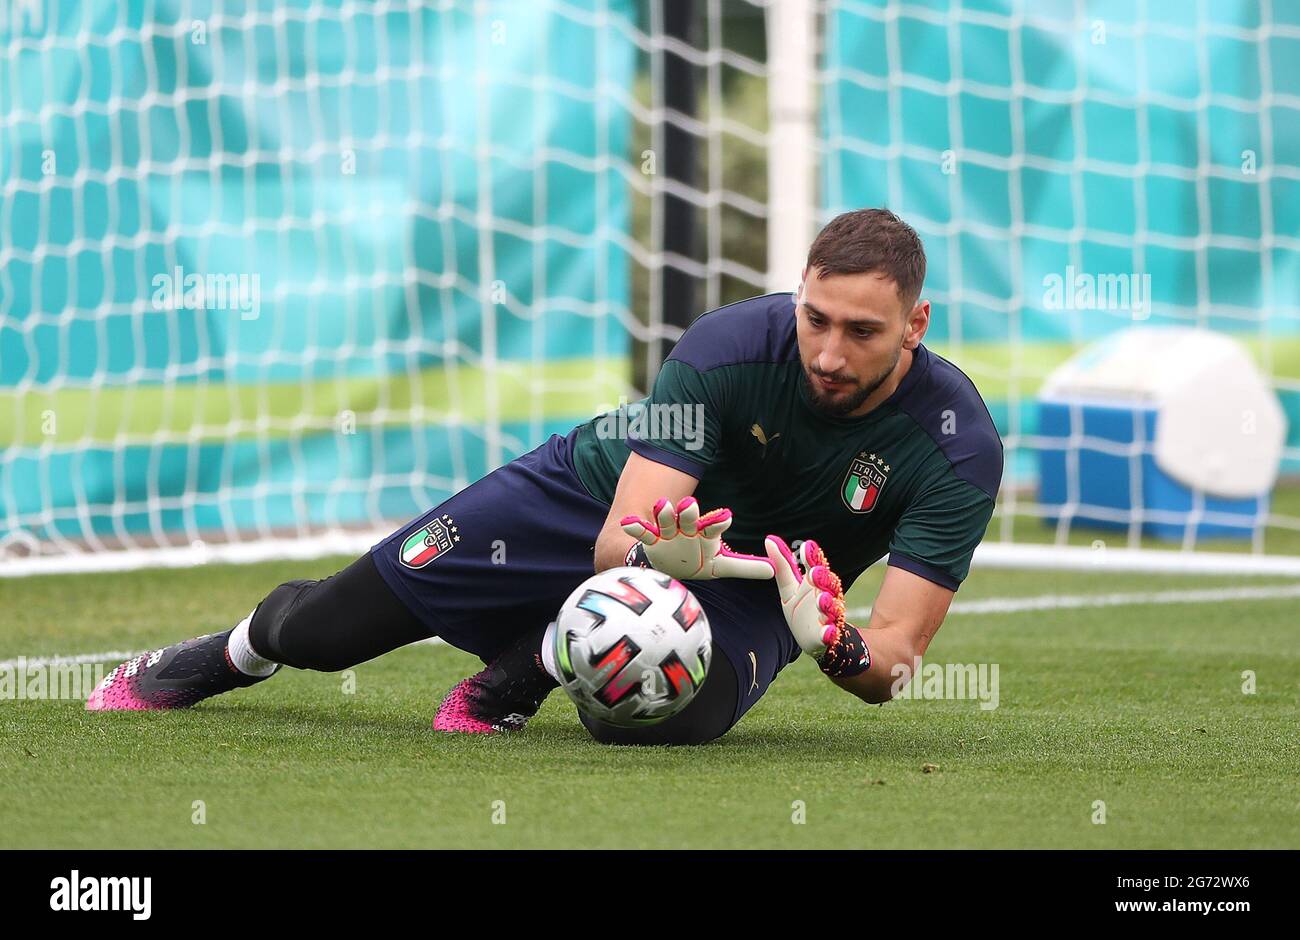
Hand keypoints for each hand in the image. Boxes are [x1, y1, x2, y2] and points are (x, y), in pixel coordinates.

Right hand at [620, 497, 773, 580]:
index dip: (719, 521)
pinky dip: (636, 528)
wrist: (668, 565)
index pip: (714, 525)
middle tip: (691, 506)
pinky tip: (628, 524)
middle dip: (690, 512)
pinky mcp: (652, 541)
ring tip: (663, 505)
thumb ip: (745, 567)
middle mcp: (688, 529)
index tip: (725, 517)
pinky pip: (643, 532)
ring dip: (664, 512)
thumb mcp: (720, 565)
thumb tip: (775, 570)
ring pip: (666, 520)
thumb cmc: (697, 561)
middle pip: (690, 517)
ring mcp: (668, 533)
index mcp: (706, 533)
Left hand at [764, 534, 847, 655]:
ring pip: (831, 608)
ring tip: (821, 599)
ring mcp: (828, 616)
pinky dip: (829, 632)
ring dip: (827, 603)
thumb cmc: (802, 609)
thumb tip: (769, 539)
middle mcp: (826, 596)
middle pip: (828, 585)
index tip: (806, 547)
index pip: (817, 566)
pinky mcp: (827, 635)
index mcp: (816, 584)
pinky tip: (827, 631)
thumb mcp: (789, 588)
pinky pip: (830, 634)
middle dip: (822, 578)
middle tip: (814, 572)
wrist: (813, 639)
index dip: (813, 558)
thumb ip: (783, 566)